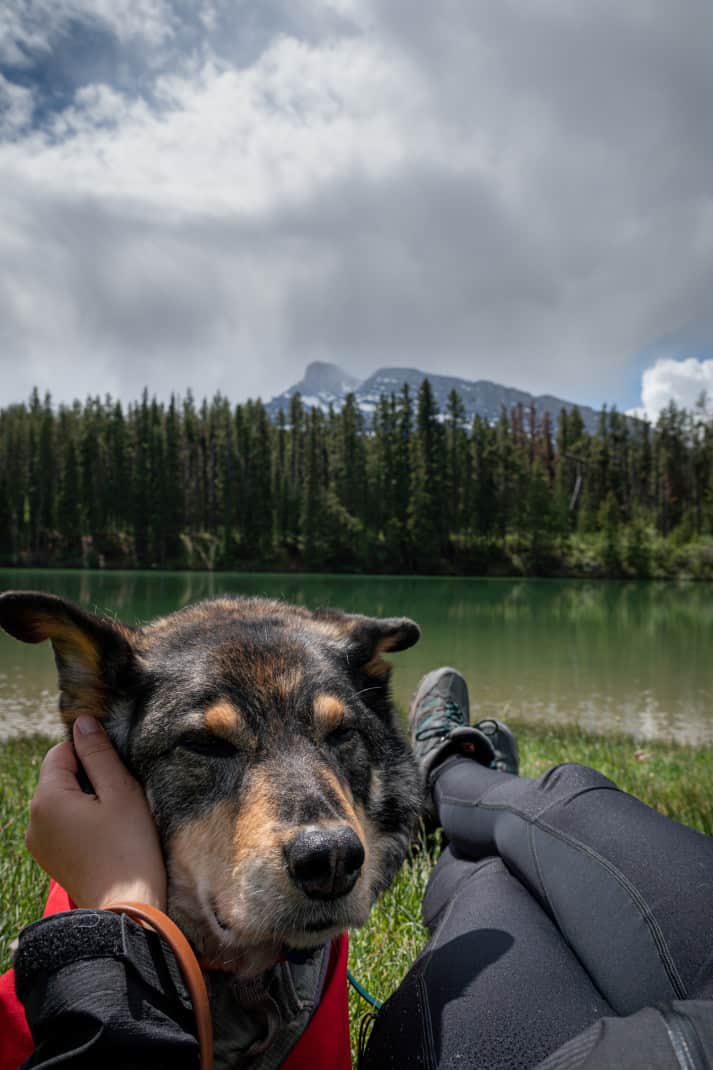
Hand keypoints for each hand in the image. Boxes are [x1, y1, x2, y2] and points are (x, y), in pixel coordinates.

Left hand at [26, 716, 166, 910]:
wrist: (126, 909)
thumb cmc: (128, 846)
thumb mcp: (120, 791)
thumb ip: (99, 754)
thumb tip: (82, 722)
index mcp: (46, 799)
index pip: (61, 752)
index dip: (91, 754)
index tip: (116, 772)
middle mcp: (33, 819)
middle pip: (59, 776)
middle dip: (88, 777)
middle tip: (120, 797)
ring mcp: (38, 842)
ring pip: (62, 800)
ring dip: (86, 799)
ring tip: (115, 818)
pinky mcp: (49, 858)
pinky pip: (62, 823)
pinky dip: (82, 820)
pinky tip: (106, 835)